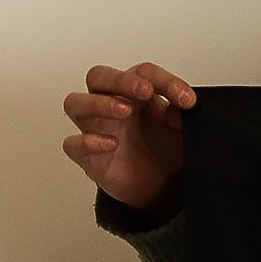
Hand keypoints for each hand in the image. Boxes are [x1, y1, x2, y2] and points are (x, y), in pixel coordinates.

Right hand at [62, 63, 196, 223]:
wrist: (158, 187)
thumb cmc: (162, 150)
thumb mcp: (181, 133)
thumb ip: (182, 117)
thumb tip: (183, 105)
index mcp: (133, 92)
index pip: (142, 73)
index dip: (165, 81)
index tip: (187, 99)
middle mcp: (109, 104)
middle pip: (99, 77)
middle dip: (120, 80)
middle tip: (145, 90)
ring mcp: (94, 128)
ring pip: (76, 103)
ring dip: (98, 103)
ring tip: (124, 111)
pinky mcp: (88, 156)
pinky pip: (73, 144)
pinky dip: (88, 142)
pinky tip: (111, 144)